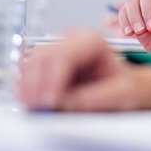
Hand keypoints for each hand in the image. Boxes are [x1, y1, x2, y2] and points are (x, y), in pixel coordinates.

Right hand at [18, 29, 150, 111]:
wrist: (125, 88)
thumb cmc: (126, 88)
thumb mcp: (119, 95)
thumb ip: (90, 100)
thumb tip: (60, 103)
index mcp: (92, 42)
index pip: (65, 56)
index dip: (54, 80)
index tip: (51, 102)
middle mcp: (71, 41)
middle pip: (42, 57)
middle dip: (37, 84)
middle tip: (37, 109)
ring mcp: (57, 50)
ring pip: (30, 63)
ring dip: (27, 86)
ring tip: (33, 109)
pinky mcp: (47, 64)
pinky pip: (27, 71)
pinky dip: (25, 87)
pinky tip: (30, 103)